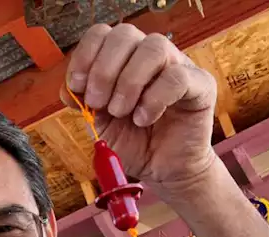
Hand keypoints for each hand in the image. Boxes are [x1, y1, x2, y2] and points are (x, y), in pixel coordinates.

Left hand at [64, 24, 218, 194]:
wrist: (162, 170)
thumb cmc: (134, 142)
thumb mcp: (99, 123)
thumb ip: (83, 102)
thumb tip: (67, 87)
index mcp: (124, 58)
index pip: (103, 34)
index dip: (86, 55)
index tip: (77, 85)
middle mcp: (150, 55)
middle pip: (125, 34)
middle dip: (104, 70)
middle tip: (98, 102)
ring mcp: (178, 65)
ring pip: (154, 48)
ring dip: (129, 82)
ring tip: (121, 111)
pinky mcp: (200, 85)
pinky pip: (177, 77)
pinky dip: (153, 99)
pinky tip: (144, 118)